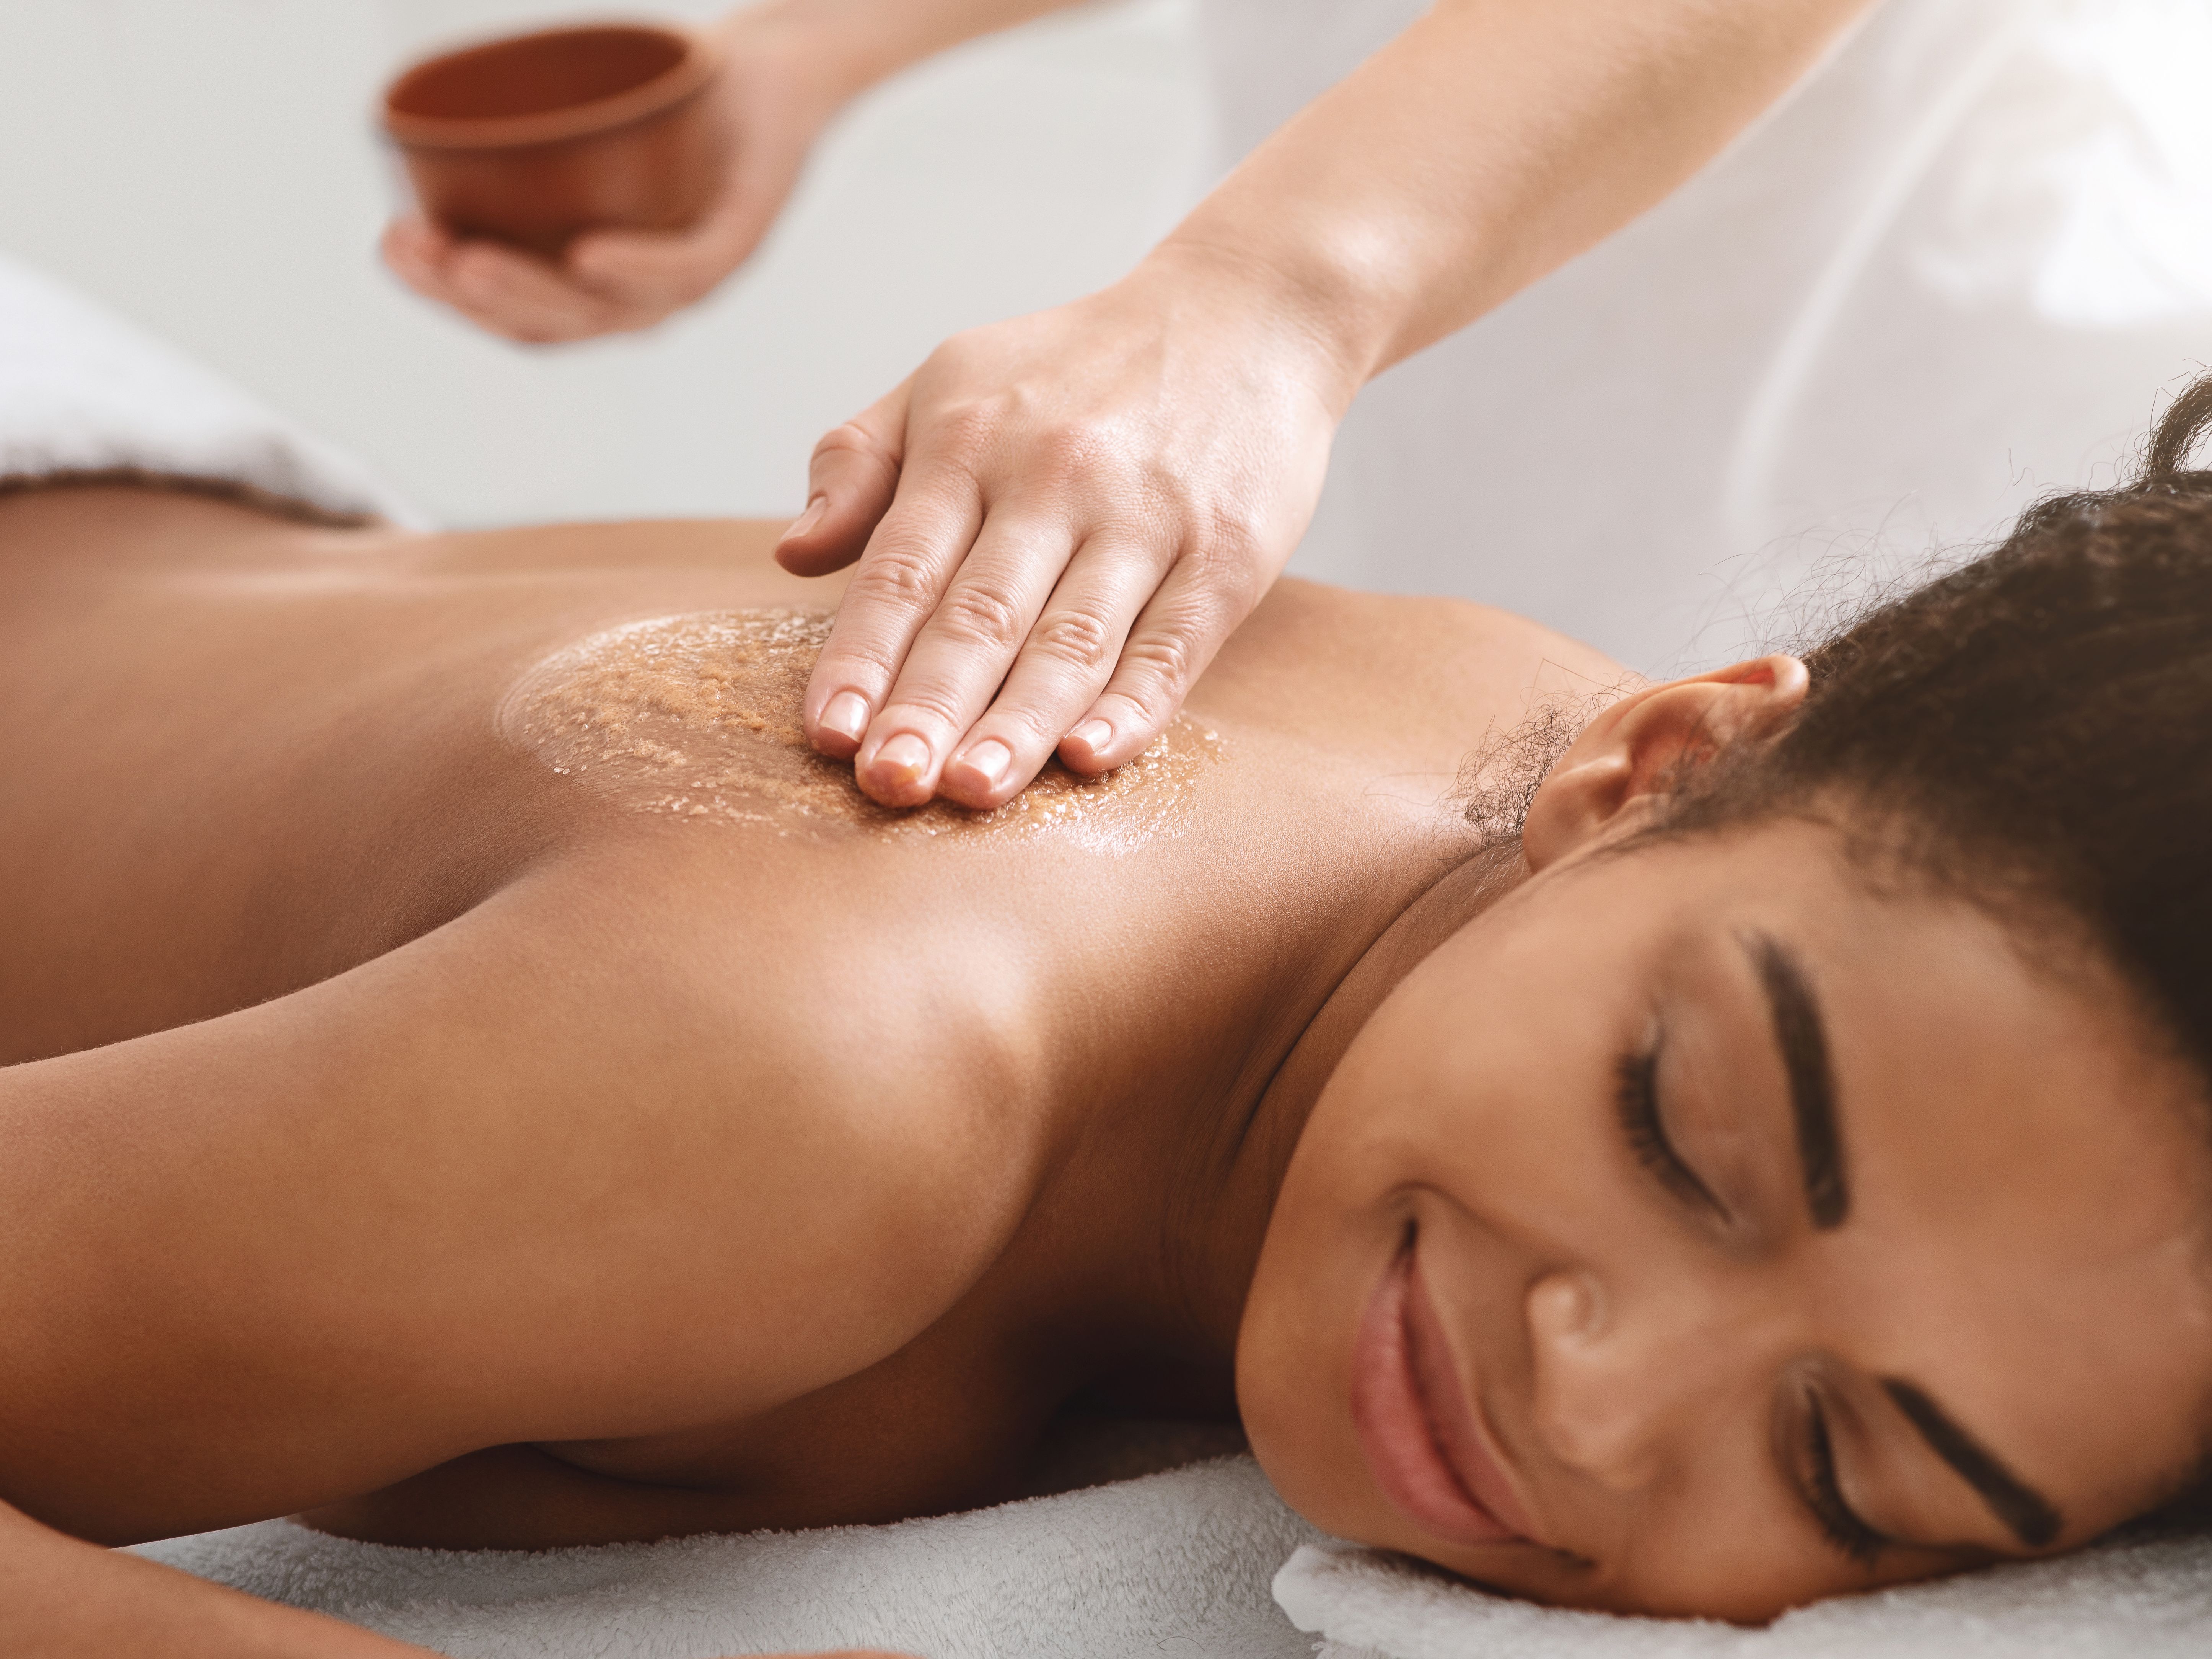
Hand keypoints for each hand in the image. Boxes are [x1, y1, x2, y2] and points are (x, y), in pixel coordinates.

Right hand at [381, 7, 856, 342]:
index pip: (515, 315)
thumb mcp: (576, 131)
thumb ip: (513, 154)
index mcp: (601, 288)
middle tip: (416, 254)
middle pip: (552, 321)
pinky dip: (638, 265)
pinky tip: (586, 256)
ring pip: (607, 306)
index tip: (390, 245)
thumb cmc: (667, 106)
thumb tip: (411, 138)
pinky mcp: (741, 238)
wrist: (769, 76)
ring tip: (468, 260)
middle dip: (472, 295)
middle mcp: (646, 298)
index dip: (446, 294)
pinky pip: (688, 266)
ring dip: (530, 287)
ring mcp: (696, 276)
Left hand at [774, 245, 1352, 807]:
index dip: (861, 656)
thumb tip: (790, 554)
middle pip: (980, 615)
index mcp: (969, 439)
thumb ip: (860, 462)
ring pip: (1072, 641)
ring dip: (1019, 724)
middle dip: (929, 707)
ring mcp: (1145, 519)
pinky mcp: (1225, 554)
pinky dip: (1132, 706)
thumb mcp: (949, 378)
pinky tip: (1089, 758)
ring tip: (971, 794)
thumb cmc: (1077, 364)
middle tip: (889, 786)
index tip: (827, 733)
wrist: (1246, 311)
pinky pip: (1172, 646)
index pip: (901, 569)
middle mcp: (1054, 478)